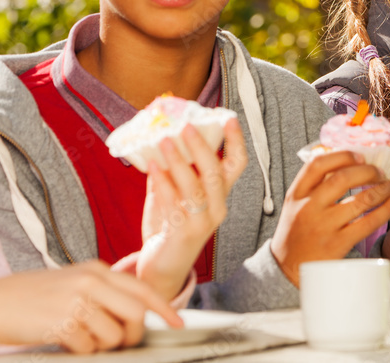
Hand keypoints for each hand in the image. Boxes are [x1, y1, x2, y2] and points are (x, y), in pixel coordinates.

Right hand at [0, 261, 181, 352]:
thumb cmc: (35, 295)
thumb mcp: (74, 281)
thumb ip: (104, 292)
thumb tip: (135, 313)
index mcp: (97, 270)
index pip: (141, 290)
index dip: (164, 309)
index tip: (177, 323)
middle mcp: (90, 283)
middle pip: (135, 314)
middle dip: (134, 335)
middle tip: (122, 343)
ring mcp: (76, 302)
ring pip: (113, 335)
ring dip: (104, 346)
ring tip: (85, 339)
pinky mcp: (61, 324)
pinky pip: (88, 347)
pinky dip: (83, 351)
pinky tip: (67, 342)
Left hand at [137, 120, 247, 299]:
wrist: (160, 270)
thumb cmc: (167, 230)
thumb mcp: (172, 197)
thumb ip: (169, 174)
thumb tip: (159, 143)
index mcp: (219, 196)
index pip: (237, 165)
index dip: (236, 141)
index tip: (228, 118)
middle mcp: (217, 208)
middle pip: (217, 173)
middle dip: (202, 147)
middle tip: (186, 127)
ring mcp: (202, 223)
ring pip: (196, 187)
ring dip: (179, 162)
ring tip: (164, 142)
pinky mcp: (184, 234)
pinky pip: (174, 203)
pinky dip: (163, 183)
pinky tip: (152, 167)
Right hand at [272, 151, 389, 285]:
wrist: (287, 269)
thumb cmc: (297, 232)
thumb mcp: (295, 204)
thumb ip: (314, 185)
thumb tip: (347, 162)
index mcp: (296, 194)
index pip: (317, 165)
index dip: (342, 156)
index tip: (360, 156)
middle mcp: (308, 208)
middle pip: (342, 178)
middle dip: (367, 171)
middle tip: (380, 172)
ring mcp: (323, 226)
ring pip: (361, 200)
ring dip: (382, 188)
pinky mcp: (338, 244)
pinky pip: (368, 223)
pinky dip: (387, 209)